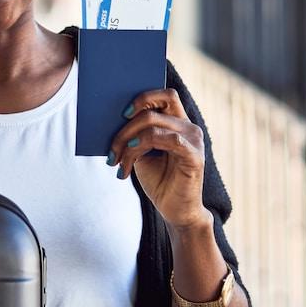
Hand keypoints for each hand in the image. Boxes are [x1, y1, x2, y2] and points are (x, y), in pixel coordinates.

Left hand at [108, 88, 210, 232]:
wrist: (175, 212)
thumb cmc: (159, 181)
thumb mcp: (140, 153)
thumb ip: (133, 135)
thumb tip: (111, 120)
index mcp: (178, 122)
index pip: (165, 95)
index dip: (143, 97)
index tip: (120, 113)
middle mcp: (189, 127)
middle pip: (154, 107)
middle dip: (126, 124)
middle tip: (111, 147)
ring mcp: (193, 140)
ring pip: (153, 122)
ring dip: (128, 139)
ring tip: (115, 160)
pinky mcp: (194, 156)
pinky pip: (167, 139)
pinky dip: (142, 144)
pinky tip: (129, 156)